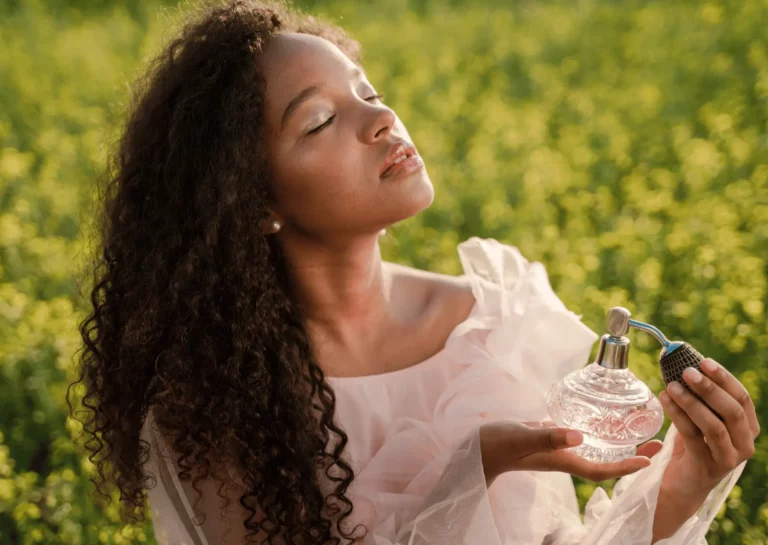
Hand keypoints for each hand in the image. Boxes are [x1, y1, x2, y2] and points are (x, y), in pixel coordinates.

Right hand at [480, 420, 663, 485]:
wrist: (477, 448)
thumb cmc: (497, 444)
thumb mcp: (522, 436)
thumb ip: (547, 435)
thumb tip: (578, 436)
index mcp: (562, 460)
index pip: (601, 470)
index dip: (626, 467)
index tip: (651, 460)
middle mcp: (564, 457)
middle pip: (606, 462)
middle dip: (633, 456)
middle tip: (659, 442)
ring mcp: (558, 448)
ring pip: (596, 451)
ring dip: (619, 444)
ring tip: (639, 429)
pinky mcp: (550, 438)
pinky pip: (582, 438)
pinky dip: (597, 432)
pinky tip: (600, 419)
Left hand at [659, 358, 759, 498]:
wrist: (683, 483)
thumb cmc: (693, 444)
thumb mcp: (702, 419)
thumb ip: (701, 397)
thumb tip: (684, 363)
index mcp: (748, 428)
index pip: (742, 398)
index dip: (724, 378)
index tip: (703, 361)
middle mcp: (745, 444)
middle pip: (732, 411)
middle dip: (709, 388)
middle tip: (686, 371)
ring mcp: (728, 458)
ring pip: (714, 426)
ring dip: (691, 402)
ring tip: (671, 386)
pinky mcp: (707, 467)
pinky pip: (692, 436)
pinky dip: (677, 415)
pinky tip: (664, 400)